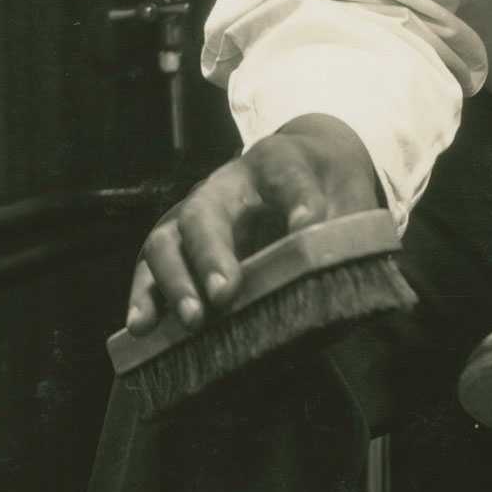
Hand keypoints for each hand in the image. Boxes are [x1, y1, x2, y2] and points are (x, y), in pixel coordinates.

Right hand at [125, 114, 384, 334]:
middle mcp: (226, 183)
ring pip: (167, 239)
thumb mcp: (349, 197)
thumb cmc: (326, 188)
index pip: (289, 177)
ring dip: (175, 282)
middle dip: (211, 254)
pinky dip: (144, 297)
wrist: (301, 169)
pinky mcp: (176, 243)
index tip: (309, 223)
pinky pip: (150, 267)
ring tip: (191, 320)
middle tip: (225, 294)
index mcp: (279, 163)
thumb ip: (350, 233)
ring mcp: (194, 211)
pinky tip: (142, 327)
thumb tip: (349, 292)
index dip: (300, 200)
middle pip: (206, 212)